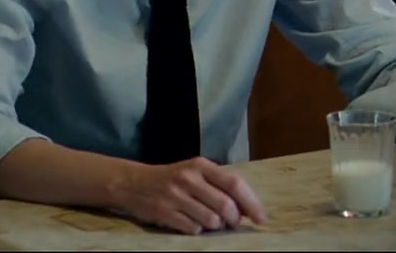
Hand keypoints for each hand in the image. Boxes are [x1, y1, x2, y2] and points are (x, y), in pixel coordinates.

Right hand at [114, 156, 268, 234]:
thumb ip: (220, 186)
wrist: (134, 183)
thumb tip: (248, 208)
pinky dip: (197, 230)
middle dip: (234, 220)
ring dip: (215, 226)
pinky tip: (191, 222)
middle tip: (231, 223)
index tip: (262, 219)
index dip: (252, 203)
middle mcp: (189, 178)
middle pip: (226, 206)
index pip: (235, 184)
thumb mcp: (195, 173)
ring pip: (211, 221)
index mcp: (201, 165)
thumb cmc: (173, 179)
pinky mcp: (164, 212)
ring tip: (209, 221)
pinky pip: (193, 229)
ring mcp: (175, 196)